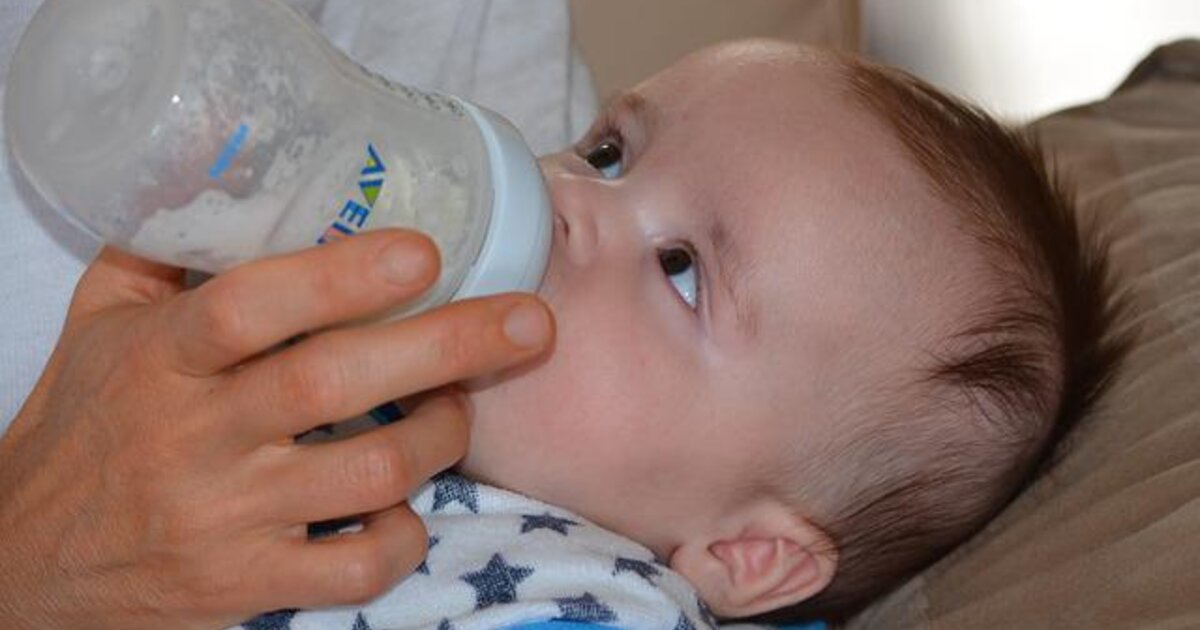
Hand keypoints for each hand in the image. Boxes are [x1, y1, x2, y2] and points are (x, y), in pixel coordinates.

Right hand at [0, 230, 553, 628]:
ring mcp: (226, 518)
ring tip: (464, 404)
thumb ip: (165, 252)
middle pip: (333, 382)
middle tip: (531, 321)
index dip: (341, 275)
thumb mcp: (101, 326)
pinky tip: (407, 504)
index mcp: (160, 359)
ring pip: (368, 475)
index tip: (424, 251)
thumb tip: (240, 174)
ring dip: (441, 435)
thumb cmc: (84, 427)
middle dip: (448, 345)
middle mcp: (196, 437)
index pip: (249, 306)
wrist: (30, 567)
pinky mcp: (248, 586)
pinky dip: (404, 535)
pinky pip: (356, 568)